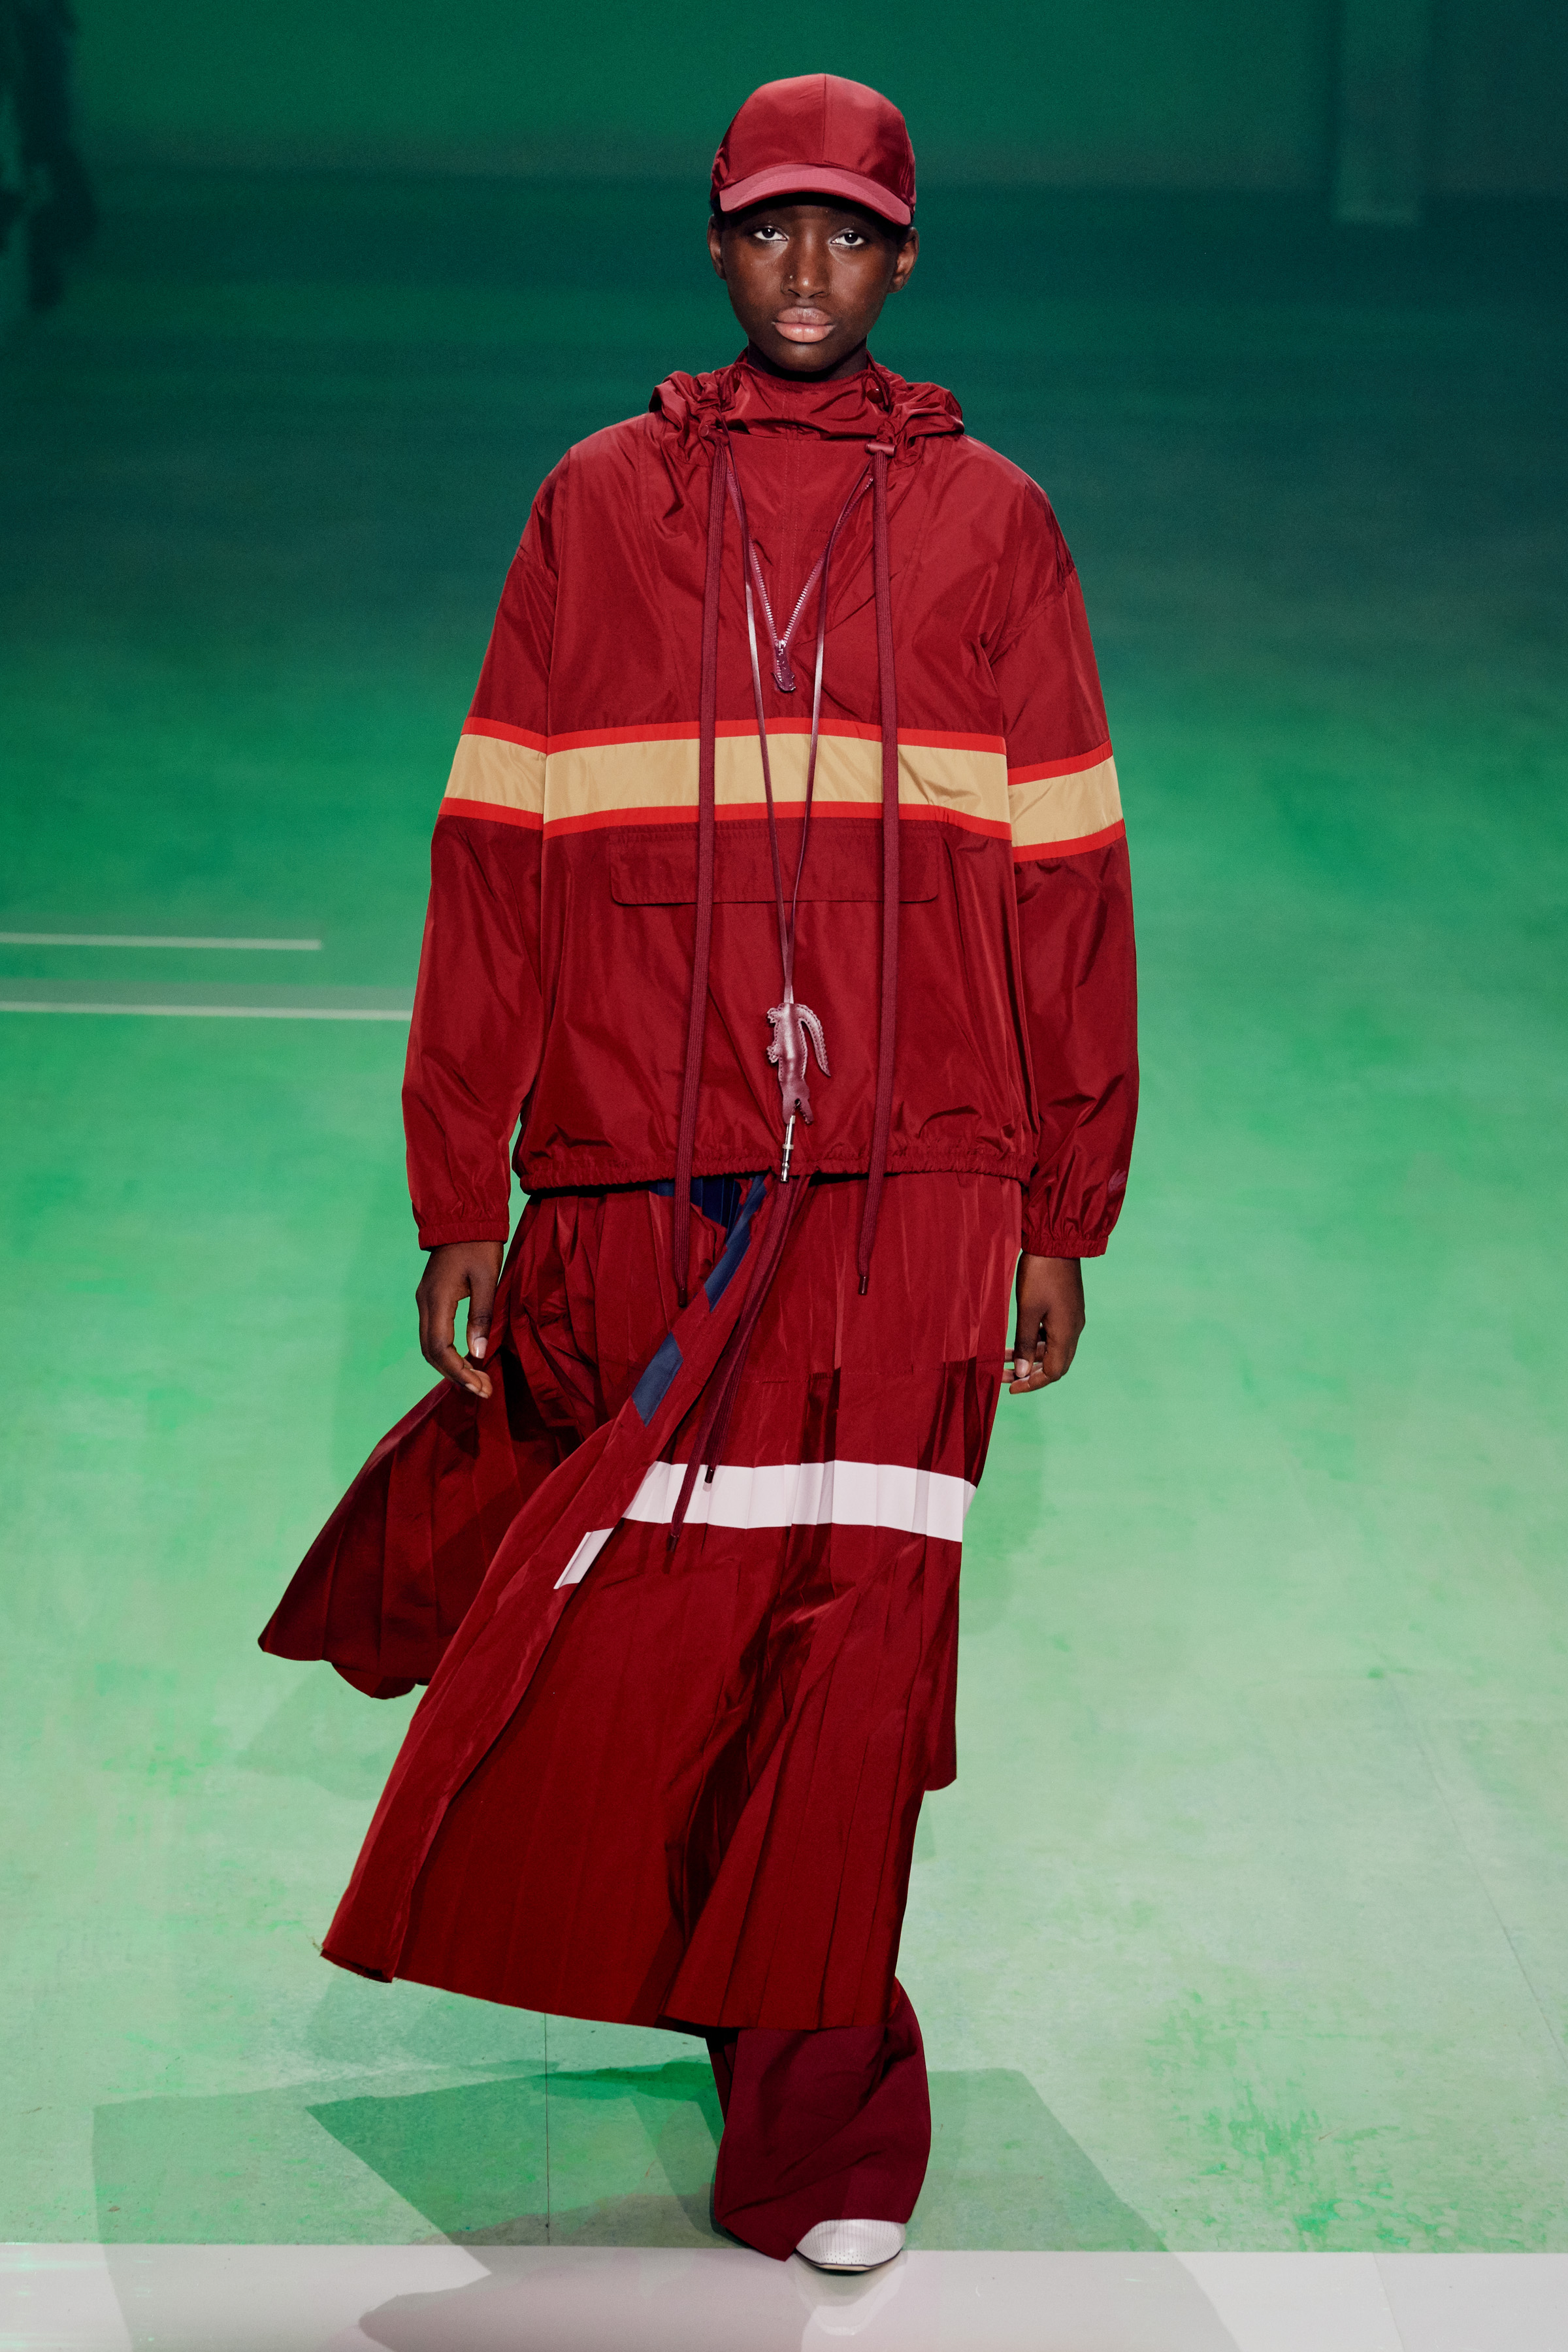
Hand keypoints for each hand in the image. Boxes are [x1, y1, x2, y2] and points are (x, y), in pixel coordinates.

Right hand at [416, 1240, 503, 1397]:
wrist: (463, 1218)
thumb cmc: (479, 1245)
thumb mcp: (487, 1279)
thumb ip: (481, 1315)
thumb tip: (478, 1353)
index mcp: (437, 1299)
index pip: (439, 1348)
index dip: (458, 1372)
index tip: (479, 1387)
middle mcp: (425, 1303)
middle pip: (431, 1352)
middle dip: (455, 1374)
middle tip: (483, 1389)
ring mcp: (425, 1301)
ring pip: (430, 1345)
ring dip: (451, 1366)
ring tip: (477, 1380)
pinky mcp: (430, 1298)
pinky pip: (433, 1333)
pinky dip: (448, 1352)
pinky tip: (467, 1359)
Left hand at [1008, 1254, 1084, 1394]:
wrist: (1056, 1241)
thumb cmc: (1040, 1274)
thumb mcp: (1027, 1310)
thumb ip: (1025, 1343)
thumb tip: (1023, 1372)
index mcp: (1067, 1333)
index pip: (1054, 1372)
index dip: (1033, 1383)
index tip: (1011, 1388)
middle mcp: (1073, 1329)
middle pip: (1054, 1363)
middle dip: (1029, 1372)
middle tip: (1003, 1375)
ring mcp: (1071, 1318)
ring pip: (1051, 1348)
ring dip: (1030, 1356)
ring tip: (1002, 1357)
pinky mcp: (1066, 1307)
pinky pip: (1052, 1334)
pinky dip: (1034, 1341)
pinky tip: (1017, 1339)